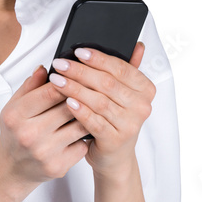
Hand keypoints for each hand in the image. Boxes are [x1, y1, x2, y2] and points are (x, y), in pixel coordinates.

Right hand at [0, 65, 92, 184]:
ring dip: (87, 116)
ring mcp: (45, 152)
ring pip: (80, 126)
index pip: (49, 92)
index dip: (67, 81)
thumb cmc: (14, 134)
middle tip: (90, 89)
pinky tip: (82, 131)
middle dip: (81, 96)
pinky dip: (85, 137)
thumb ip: (30, 86)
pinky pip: (82, 145)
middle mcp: (29, 134)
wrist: (12, 169)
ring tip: (90, 108)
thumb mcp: (14, 107)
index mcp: (16, 116)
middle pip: (67, 107)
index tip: (77, 75)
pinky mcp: (59, 166)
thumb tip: (45, 68)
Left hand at [48, 43, 155, 175]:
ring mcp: (130, 124)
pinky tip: (67, 101)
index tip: (77, 51)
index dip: (98, 58)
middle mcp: (142, 106)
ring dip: (75, 88)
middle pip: (107, 83)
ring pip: (99, 101)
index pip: (121, 68)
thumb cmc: (114, 120)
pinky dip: (80, 110)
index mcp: (146, 89)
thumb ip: (127, 69)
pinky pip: (95, 121)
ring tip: (56, 80)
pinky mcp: (115, 140)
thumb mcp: (121, 94)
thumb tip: (137, 45)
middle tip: (60, 64)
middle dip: (80, 71)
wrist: (113, 156)